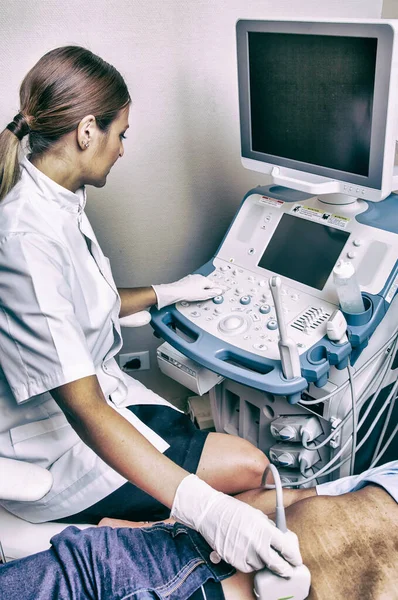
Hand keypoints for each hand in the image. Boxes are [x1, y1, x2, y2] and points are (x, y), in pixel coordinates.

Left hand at [152, 274, 223, 309]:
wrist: (175, 291)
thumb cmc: (187, 292)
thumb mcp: (203, 295)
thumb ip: (212, 293)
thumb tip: (219, 291)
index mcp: (204, 280)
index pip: (216, 285)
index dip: (221, 287)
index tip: (226, 288)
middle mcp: (199, 277)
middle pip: (209, 283)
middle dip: (214, 287)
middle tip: (219, 289)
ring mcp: (193, 279)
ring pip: (202, 283)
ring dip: (206, 287)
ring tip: (208, 292)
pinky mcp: (187, 281)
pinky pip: (197, 284)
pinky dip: (200, 287)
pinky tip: (198, 291)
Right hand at [171, 474, 302, 574]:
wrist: (211, 513)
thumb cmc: (234, 511)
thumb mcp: (257, 515)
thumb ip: (269, 529)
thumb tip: (281, 540)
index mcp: (264, 529)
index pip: (285, 548)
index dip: (293, 556)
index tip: (296, 560)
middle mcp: (256, 543)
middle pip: (277, 564)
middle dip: (284, 569)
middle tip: (287, 570)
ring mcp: (244, 553)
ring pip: (260, 566)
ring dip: (261, 561)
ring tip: (255, 549)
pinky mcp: (233, 560)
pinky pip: (247, 567)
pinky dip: (248, 563)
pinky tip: (245, 551)